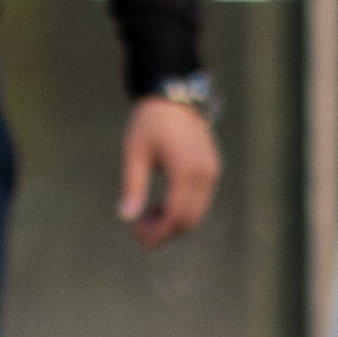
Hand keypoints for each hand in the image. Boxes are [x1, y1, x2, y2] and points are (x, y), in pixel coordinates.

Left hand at [119, 93, 219, 248]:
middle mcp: (205, 174)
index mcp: (185, 170)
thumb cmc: (150, 122)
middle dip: (165, 232)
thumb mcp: (134, 152)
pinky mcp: (212, 169)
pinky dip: (183, 210)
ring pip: (197, 212)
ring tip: (148, 216)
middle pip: (189, 219)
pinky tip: (162, 206)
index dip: (158, 233)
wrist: (174, 96)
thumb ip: (132, 185)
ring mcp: (212, 172)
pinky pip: (200, 200)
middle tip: (139, 231)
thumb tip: (125, 216)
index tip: (140, 240)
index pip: (176, 215)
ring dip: (174, 223)